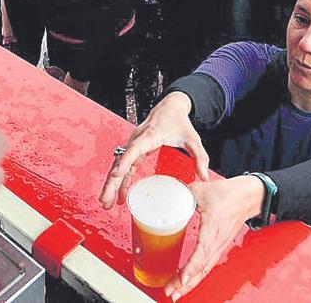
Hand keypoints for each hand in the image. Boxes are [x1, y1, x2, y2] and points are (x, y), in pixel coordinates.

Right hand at [99, 92, 209, 209]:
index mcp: (149, 135)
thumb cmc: (179, 121)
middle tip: (105, 200)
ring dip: (111, 185)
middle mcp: (137, 140)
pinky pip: (124, 167)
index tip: (116, 175)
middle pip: (120, 162)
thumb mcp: (192, 139)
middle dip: (111, 182)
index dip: (124, 162)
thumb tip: (204, 177)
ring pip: (118, 166)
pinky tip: (120, 196)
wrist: (170, 107)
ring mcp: (134, 145)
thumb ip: (199, 157)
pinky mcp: (135, 150)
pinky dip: (120, 181)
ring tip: (106, 203)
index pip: (134, 149)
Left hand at [164, 176, 264, 299]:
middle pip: (203, 266)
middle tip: (170, 292)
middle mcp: (218, 240)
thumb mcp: (201, 190)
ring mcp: (220, 246)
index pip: (203, 249)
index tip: (183, 277)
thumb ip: (181, 195)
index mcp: (214, 225)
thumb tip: (164, 199)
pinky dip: (196, 276)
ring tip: (174, 292)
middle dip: (186, 282)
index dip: (192, 265)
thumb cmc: (229, 194)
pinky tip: (185, 282)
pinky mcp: (218, 247)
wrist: (247, 197)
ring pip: (205, 269)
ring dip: (190, 283)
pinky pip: (207, 265)